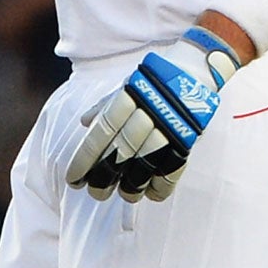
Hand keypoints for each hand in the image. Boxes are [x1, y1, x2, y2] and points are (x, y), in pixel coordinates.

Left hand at [67, 28, 240, 203]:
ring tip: (123, 195)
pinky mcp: (187, 138)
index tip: (74, 179)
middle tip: (95, 193)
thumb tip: (83, 122)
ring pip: (146, 163)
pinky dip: (162, 185)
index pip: (100, 135)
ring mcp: (169, 127)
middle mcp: (146, 114)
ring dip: (132, 185)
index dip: (85, 160)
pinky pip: (174, 167)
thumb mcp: (124, 88)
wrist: (193, 72)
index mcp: (126, 100)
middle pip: (121, 152)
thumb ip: (103, 108)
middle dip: (105, 177)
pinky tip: (151, 195)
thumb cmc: (151, 83)